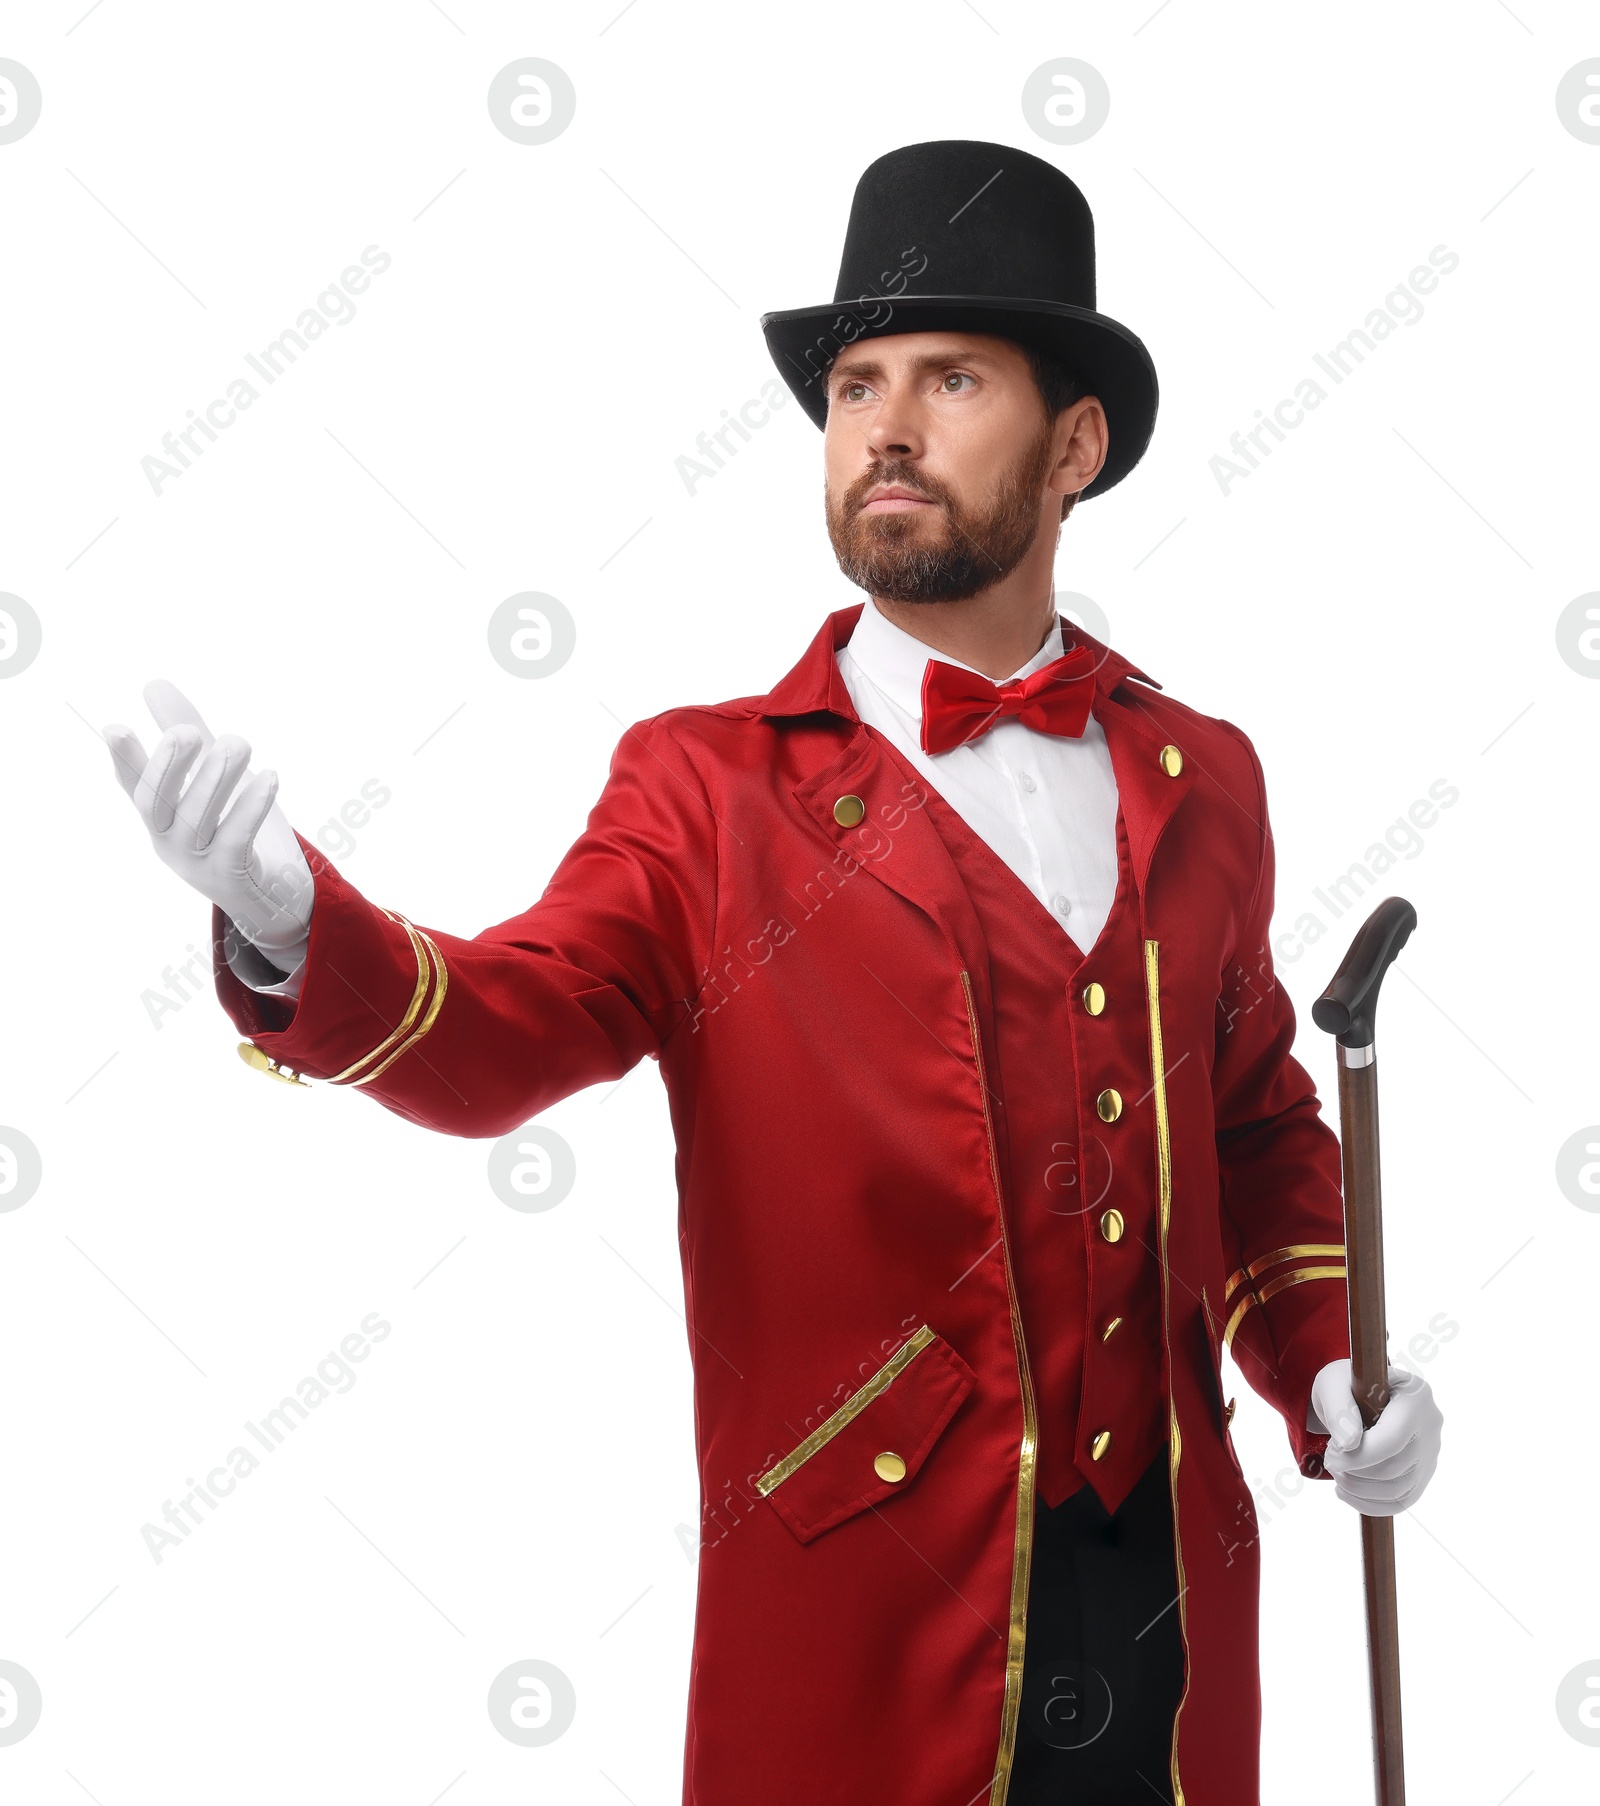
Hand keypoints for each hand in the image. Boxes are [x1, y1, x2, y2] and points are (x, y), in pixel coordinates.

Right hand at [102, 680, 313, 973]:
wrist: (274, 897)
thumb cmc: (237, 830)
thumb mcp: (213, 778)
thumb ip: (189, 735)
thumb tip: (152, 683)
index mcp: (161, 818)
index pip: (135, 785)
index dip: (124, 759)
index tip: (114, 727)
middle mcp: (170, 841)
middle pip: (157, 805)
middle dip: (169, 766)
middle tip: (188, 730)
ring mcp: (197, 864)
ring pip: (196, 821)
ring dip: (216, 779)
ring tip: (238, 743)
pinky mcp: (230, 879)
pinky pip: (235, 842)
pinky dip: (250, 808)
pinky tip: (269, 777)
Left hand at [1310, 1357, 1441, 1516]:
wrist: (1353, 1395)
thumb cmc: (1343, 1386)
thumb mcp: (1333, 1386)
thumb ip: (1340, 1410)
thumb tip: (1349, 1444)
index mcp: (1415, 1395)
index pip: (1393, 1439)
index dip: (1360, 1456)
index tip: (1330, 1456)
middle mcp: (1430, 1425)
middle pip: (1395, 1467)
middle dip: (1355, 1472)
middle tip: (1330, 1460)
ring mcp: (1430, 1453)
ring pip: (1398, 1490)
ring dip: (1359, 1490)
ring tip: (1337, 1472)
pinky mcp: (1423, 1474)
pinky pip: (1401, 1502)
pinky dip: (1370, 1504)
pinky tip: (1346, 1491)